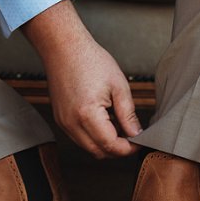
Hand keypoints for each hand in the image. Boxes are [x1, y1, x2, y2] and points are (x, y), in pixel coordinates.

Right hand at [46, 35, 142, 157]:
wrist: (64, 48)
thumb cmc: (90, 60)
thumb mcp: (118, 86)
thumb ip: (128, 114)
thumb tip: (136, 134)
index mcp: (88, 114)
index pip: (111, 145)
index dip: (128, 148)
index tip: (139, 142)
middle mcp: (71, 123)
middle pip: (98, 152)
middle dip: (117, 149)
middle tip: (132, 136)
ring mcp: (63, 122)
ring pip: (88, 147)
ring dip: (105, 143)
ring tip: (118, 125)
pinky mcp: (60, 119)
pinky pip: (78, 137)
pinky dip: (93, 136)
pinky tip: (103, 121)